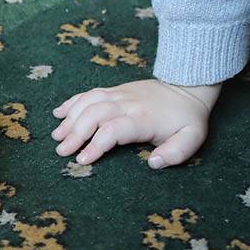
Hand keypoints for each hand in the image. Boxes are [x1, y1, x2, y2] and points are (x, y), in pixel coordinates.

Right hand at [51, 79, 219, 167]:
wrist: (188, 86)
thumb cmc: (187, 118)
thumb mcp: (192, 138)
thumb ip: (175, 153)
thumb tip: (153, 163)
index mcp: (142, 118)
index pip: (112, 130)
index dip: (95, 145)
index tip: (82, 160)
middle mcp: (126, 103)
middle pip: (93, 115)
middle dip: (75, 133)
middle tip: (62, 151)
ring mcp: (118, 94)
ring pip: (87, 102)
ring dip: (69, 119)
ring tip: (57, 136)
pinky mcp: (114, 90)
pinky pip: (88, 93)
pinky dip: (72, 102)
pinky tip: (58, 113)